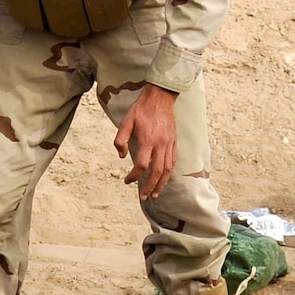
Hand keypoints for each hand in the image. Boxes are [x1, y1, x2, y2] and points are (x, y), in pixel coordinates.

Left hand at [115, 85, 178, 199]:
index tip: (127, 181)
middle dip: (150, 187)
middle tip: (143, 197)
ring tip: (155, 194)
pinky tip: (163, 180)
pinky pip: (173, 162)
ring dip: (161, 184)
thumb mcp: (125, 121)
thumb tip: (122, 156)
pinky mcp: (174, 142)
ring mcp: (169, 144)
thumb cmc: (141, 109)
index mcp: (148, 140)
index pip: (142, 165)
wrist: (161, 97)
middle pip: (157, 172)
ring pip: (167, 170)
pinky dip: (168, 174)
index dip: (134, 176)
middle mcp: (161, 144)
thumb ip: (120, 140)